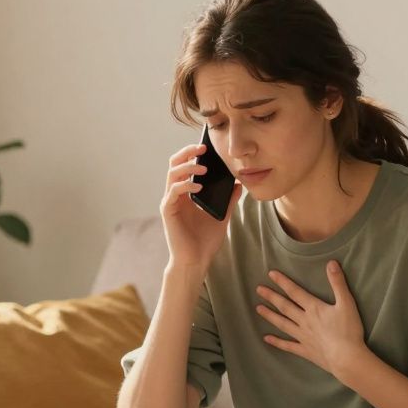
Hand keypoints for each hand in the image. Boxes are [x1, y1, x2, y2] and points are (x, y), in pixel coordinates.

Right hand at [160, 142, 240, 269]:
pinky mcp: (168, 211)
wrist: (197, 261)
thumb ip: (229, 200)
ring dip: (187, 167)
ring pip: (172, 174)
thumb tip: (239, 183)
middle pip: (174, 164)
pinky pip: (174, 192)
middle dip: (187, 153)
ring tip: (203, 167)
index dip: (192, 153)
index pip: (185, 166)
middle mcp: (175, 195)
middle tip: (203, 148)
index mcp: (186, 194)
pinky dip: (186, 185)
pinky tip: (199, 186)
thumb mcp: (223, 216)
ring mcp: (170, 202)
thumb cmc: (205, 241)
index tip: (208, 146)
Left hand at [256, 261, 366, 380]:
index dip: (283, 282)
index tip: (270, 274)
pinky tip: (267, 339)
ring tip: (258, 309)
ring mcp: (302, 337)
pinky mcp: (305, 351)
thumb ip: (338, 283)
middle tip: (258, 290)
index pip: (295, 292)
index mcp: (314, 308)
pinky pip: (288, 346)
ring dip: (270, 316)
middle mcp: (304, 321)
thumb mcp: (347, 303)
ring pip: (282, 324)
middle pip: (285, 307)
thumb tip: (331, 263)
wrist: (346, 358)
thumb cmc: (348, 330)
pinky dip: (277, 342)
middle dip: (271, 297)